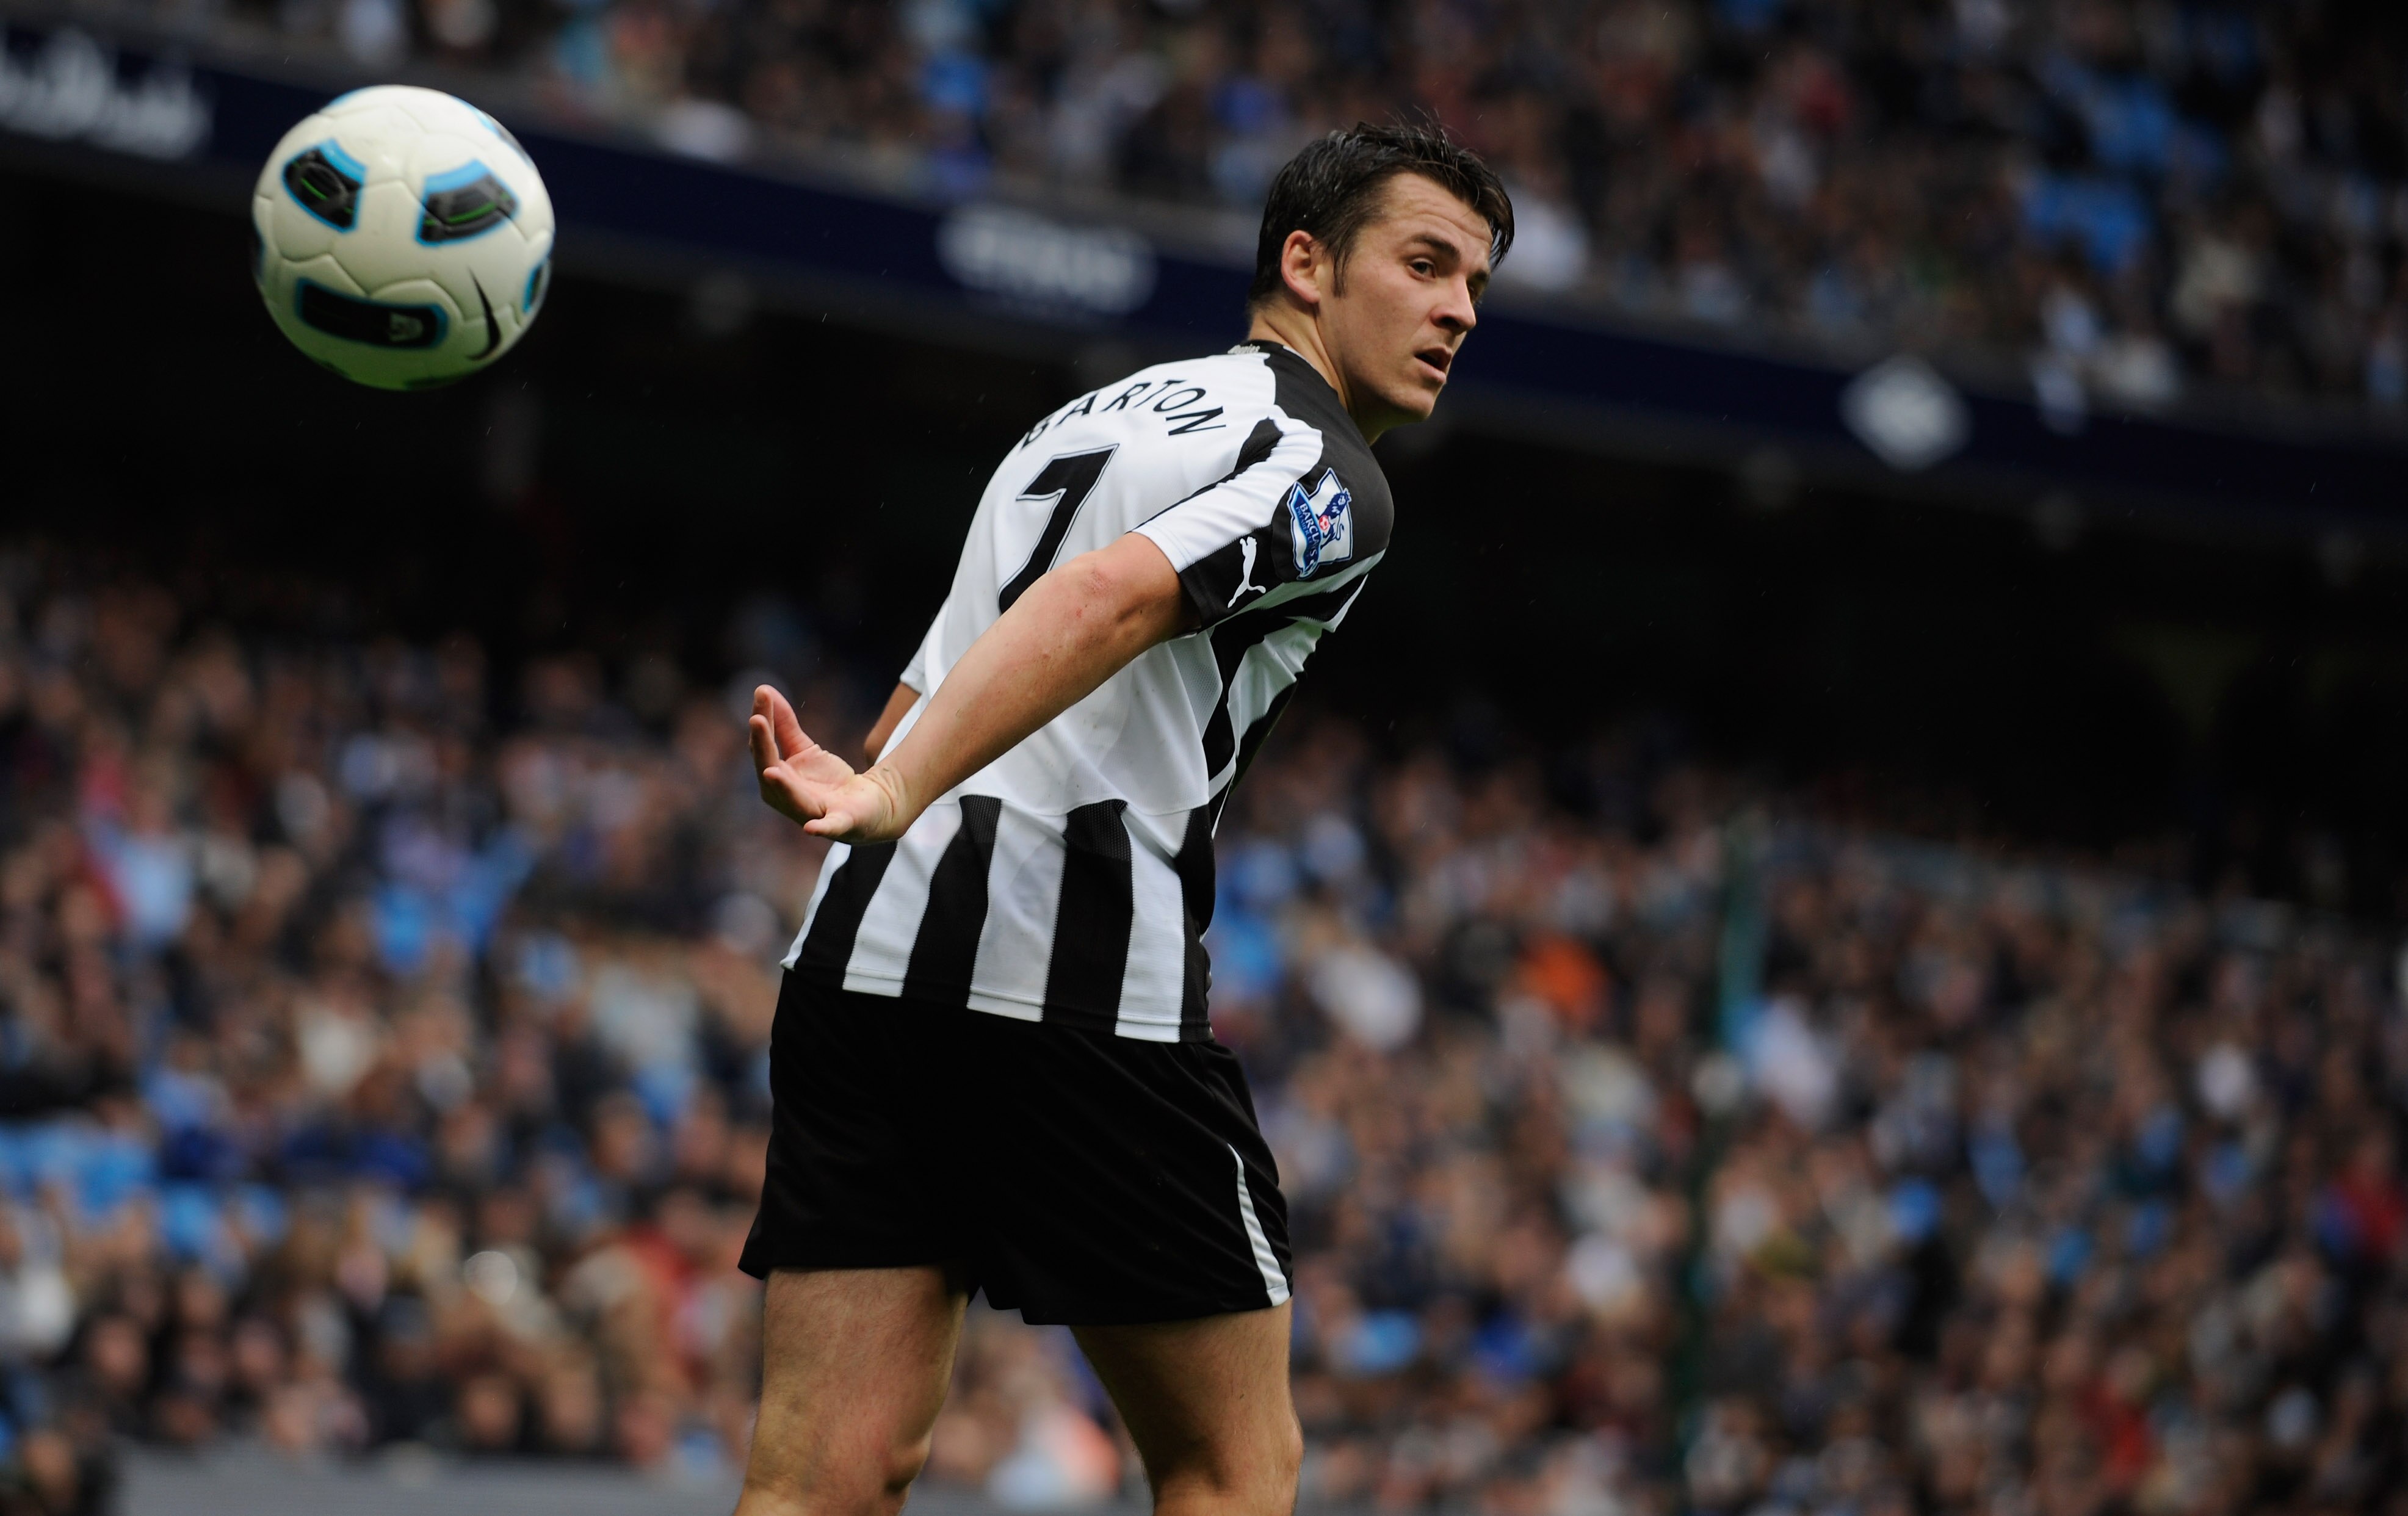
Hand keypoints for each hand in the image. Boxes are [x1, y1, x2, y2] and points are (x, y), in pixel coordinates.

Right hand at [746, 686, 913, 842]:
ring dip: (783, 786)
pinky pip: (829, 827)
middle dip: (763, 746)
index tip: (762, 695)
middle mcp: (786, 798)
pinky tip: (811, 828)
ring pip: (793, 800)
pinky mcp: (840, 823)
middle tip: (757, 720)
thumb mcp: (805, 749)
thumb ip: (785, 725)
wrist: (866, 805)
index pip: (763, 749)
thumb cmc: (827, 781)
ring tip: (772, 770)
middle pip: (771, 770)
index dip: (762, 723)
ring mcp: (812, 813)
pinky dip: (821, 828)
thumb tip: (764, 690)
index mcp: (776, 778)